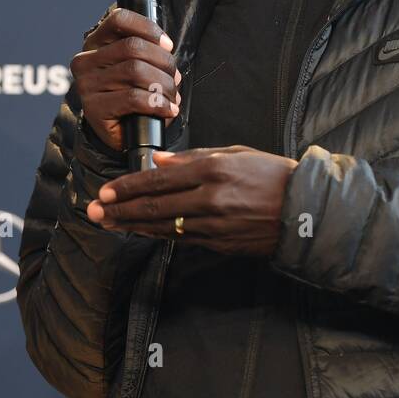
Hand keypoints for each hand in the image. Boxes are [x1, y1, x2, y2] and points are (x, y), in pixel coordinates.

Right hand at [71, 9, 181, 151]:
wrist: (118, 131)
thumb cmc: (131, 93)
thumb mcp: (137, 65)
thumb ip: (147, 49)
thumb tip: (166, 49)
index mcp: (95, 43)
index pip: (119, 20)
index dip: (148, 28)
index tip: (167, 45)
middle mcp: (85, 61)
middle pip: (133, 46)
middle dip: (163, 62)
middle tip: (174, 78)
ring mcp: (87, 85)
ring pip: (136, 71)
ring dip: (163, 85)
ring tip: (170, 96)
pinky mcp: (94, 108)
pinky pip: (133, 98)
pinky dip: (158, 104)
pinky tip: (167, 110)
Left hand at [88, 145, 297, 256]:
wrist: (304, 210)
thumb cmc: (271, 175)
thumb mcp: (235, 154)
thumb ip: (194, 157)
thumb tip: (160, 162)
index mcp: (213, 170)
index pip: (159, 180)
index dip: (128, 187)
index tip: (106, 190)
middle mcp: (209, 198)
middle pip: (153, 206)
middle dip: (119, 209)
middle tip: (94, 211)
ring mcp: (214, 225)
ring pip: (162, 227)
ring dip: (131, 225)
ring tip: (107, 223)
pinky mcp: (219, 243)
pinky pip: (180, 238)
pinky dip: (156, 235)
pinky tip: (139, 232)